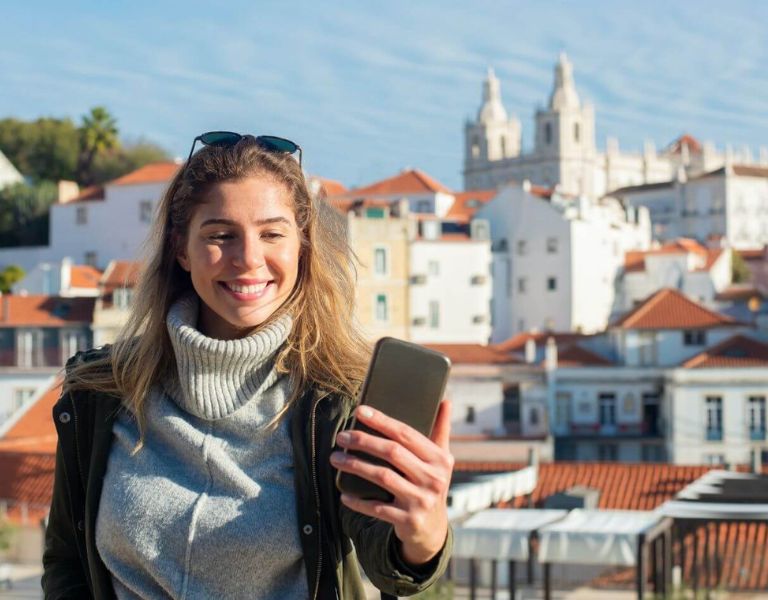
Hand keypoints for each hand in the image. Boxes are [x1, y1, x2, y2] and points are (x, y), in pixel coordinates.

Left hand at [330, 400, 453, 565]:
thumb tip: (445, 400)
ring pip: (382, 477)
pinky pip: (377, 508)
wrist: (433, 530)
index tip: (360, 411)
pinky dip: (358, 501)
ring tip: (335, 458)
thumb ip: (441, 430)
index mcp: (440, 459)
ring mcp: (422, 501)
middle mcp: (434, 479)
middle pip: (392, 453)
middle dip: (364, 441)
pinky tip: (343, 493)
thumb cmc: (431, 483)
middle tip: (341, 437)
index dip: (382, 421)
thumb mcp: (441, 459)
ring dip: (355, 466)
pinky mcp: (408, 521)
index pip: (407, 434)